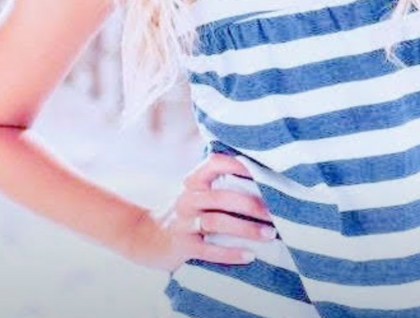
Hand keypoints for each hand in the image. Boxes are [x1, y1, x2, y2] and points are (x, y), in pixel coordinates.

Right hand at [123, 153, 275, 271]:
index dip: (236, 164)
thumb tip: (259, 179)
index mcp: (192, 182)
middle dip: (250, 204)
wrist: (145, 238)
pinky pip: (208, 250)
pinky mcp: (182, 246)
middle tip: (275, 212)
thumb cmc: (183, 213)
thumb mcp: (195, 194)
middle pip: (221, 197)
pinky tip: (249, 255)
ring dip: (246, 228)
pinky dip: (230, 253)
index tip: (259, 170)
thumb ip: (217, 186)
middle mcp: (187, 199)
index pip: (213, 163)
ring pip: (216, 222)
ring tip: (269, 234)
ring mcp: (183, 223)